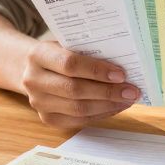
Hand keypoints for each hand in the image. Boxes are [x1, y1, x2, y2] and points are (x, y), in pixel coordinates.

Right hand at [20, 40, 140, 128]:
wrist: (33, 69)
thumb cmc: (59, 53)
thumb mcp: (67, 44)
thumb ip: (87, 51)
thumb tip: (123, 65)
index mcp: (38, 55)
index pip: (70, 64)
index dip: (97, 71)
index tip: (121, 74)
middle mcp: (34, 80)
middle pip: (74, 90)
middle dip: (107, 92)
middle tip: (131, 90)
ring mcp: (39, 102)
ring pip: (78, 109)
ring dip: (107, 105)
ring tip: (127, 99)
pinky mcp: (47, 119)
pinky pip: (78, 120)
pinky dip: (100, 114)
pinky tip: (115, 107)